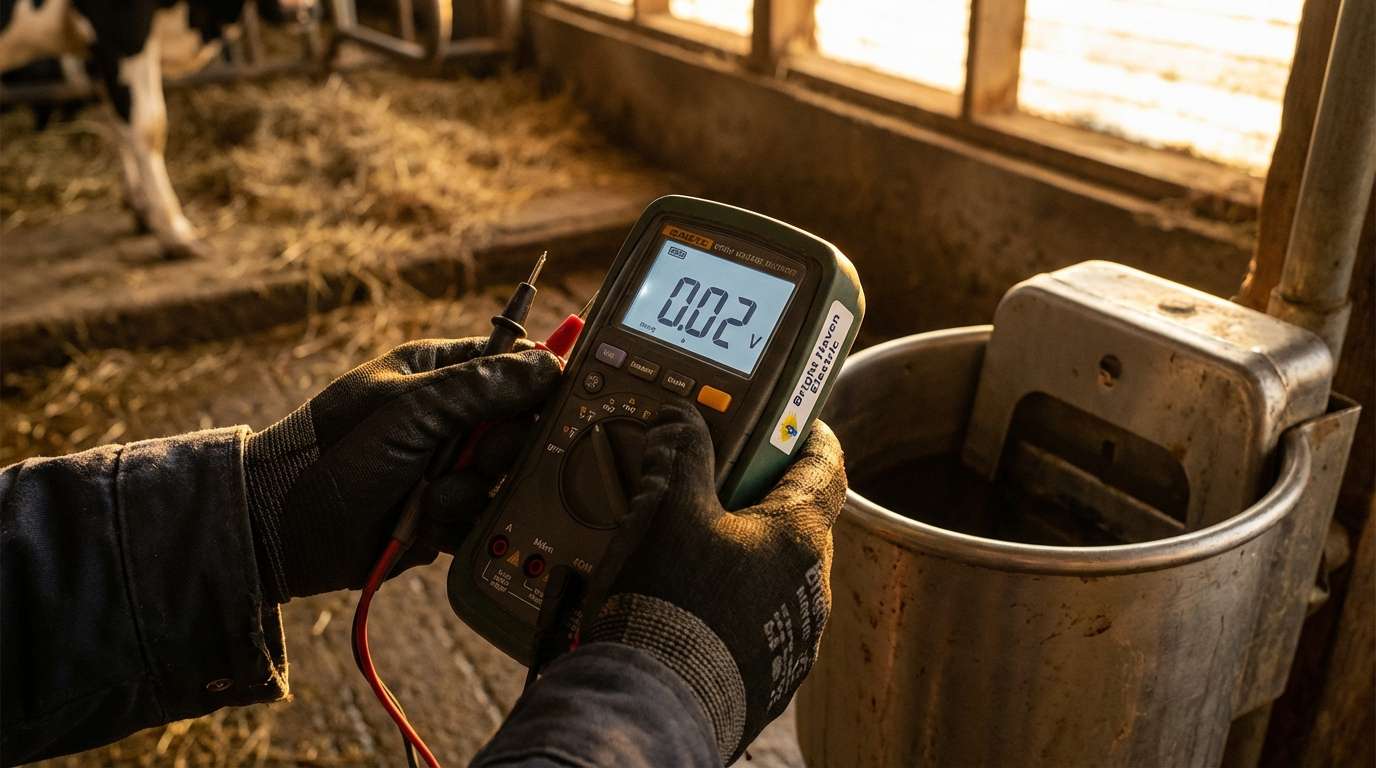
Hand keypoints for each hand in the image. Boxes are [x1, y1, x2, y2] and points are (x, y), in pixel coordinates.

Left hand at [243, 338, 560, 602]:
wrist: (286, 534)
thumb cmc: (336, 454)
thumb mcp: (410, 410)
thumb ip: (482, 386)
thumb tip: (550, 364)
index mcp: (436, 372)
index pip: (511, 363)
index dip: (535, 385)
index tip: (544, 407)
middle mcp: (445, 416)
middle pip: (516, 425)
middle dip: (498, 450)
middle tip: (475, 458)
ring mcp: (444, 465)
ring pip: (500, 477)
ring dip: (469, 492)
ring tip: (428, 498)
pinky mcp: (442, 510)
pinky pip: (481, 516)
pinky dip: (457, 523)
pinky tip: (424, 523)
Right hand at [580, 404, 846, 762]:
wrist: (657, 704)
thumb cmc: (672, 603)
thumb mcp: (666, 509)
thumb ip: (679, 455)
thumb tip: (682, 421)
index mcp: (799, 536)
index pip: (827, 466)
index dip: (808, 434)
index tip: (788, 420)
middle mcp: (812, 585)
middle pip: (797, 520)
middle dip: (758, 498)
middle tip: (713, 484)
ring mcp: (796, 634)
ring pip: (777, 573)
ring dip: (744, 554)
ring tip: (688, 551)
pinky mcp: (771, 672)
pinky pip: (761, 621)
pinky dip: (733, 604)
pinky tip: (689, 605)